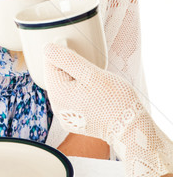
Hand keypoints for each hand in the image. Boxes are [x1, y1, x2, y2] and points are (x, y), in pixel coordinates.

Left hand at [43, 43, 172, 176]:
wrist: (130, 128)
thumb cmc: (114, 99)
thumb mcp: (90, 73)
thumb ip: (67, 59)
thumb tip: (46, 48)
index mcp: (57, 93)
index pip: (49, 63)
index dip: (63, 53)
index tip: (79, 53)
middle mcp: (57, 107)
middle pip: (56, 75)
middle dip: (70, 67)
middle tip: (90, 68)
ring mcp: (65, 116)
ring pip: (64, 86)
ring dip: (76, 78)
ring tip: (93, 81)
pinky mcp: (75, 121)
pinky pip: (71, 98)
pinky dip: (79, 91)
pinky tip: (93, 92)